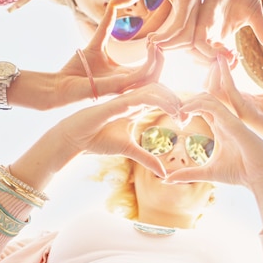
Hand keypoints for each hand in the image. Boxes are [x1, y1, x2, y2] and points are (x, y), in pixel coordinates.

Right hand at [53, 83, 181, 176]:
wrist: (75, 139)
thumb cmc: (98, 140)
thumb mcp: (129, 150)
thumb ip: (147, 158)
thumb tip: (164, 173)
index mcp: (136, 106)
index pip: (161, 98)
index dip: (176, 105)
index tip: (185, 121)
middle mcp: (132, 99)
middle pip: (162, 89)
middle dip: (177, 99)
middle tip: (187, 116)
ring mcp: (126, 98)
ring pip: (155, 89)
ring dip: (172, 99)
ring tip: (181, 114)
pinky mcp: (119, 102)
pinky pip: (144, 96)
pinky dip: (160, 100)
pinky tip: (170, 110)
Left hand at [59, 4, 164, 100]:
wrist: (60, 83)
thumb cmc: (76, 68)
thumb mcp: (96, 43)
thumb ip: (107, 26)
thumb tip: (112, 5)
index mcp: (124, 76)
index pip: (149, 69)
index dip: (156, 55)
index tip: (153, 38)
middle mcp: (127, 84)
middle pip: (156, 75)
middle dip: (162, 58)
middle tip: (158, 40)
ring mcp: (124, 87)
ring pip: (153, 77)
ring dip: (159, 60)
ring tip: (155, 43)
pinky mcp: (117, 87)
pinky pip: (141, 77)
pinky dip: (150, 63)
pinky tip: (149, 48)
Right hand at [106, 0, 208, 51]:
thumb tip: (113, 3)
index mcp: (186, 9)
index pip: (182, 36)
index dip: (167, 43)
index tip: (150, 42)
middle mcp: (192, 11)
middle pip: (186, 43)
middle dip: (168, 49)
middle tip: (150, 46)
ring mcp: (193, 6)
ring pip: (185, 38)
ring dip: (168, 45)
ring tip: (152, 43)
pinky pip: (182, 25)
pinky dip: (170, 35)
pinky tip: (156, 37)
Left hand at [166, 92, 262, 190]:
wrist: (261, 177)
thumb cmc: (240, 173)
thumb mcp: (208, 172)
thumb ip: (188, 174)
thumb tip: (167, 179)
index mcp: (219, 126)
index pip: (200, 107)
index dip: (186, 109)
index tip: (175, 121)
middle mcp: (224, 119)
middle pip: (202, 98)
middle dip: (185, 102)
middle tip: (174, 115)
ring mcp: (229, 118)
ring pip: (207, 97)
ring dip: (189, 101)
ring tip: (178, 113)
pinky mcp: (233, 121)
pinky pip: (213, 104)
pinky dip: (196, 104)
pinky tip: (185, 113)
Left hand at [193, 0, 262, 63]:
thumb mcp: (256, 17)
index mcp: (219, 32)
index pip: (215, 57)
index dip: (224, 65)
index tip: (238, 63)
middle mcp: (209, 30)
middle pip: (203, 58)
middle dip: (216, 66)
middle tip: (233, 64)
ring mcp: (204, 23)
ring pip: (197, 52)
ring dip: (212, 60)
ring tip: (230, 57)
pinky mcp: (202, 15)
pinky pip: (197, 39)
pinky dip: (207, 49)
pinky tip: (225, 48)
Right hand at [205, 51, 262, 166]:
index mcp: (241, 102)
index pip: (220, 85)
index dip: (220, 67)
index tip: (230, 53)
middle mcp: (235, 107)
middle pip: (210, 88)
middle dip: (212, 68)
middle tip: (222, 53)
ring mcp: (239, 112)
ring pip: (213, 91)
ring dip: (215, 72)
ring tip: (221, 56)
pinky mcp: (246, 115)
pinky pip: (229, 94)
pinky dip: (226, 77)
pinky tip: (228, 64)